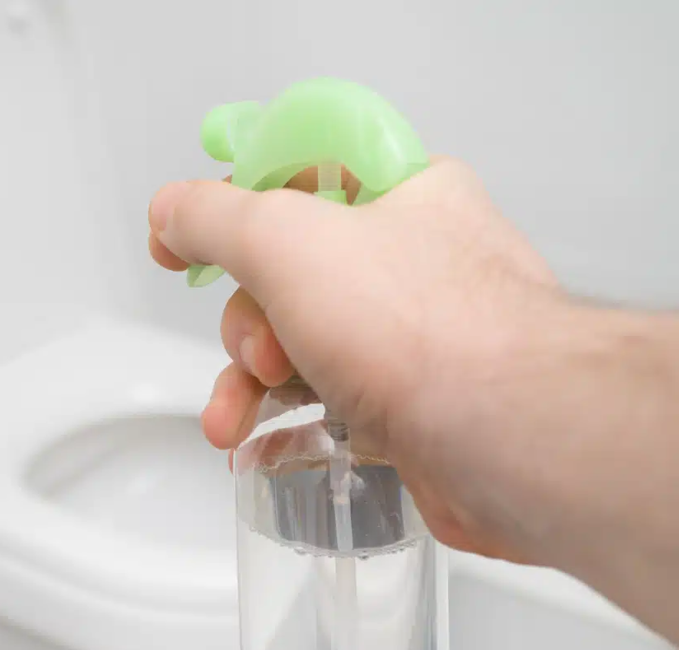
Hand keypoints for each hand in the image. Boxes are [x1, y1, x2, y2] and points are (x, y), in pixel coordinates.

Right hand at [148, 157, 560, 563]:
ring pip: (302, 344)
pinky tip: (253, 445)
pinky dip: (283, 422)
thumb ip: (217, 217)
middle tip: (261, 349)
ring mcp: (415, 338)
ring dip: (249, 380)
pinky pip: (327, 402)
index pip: (301, 175)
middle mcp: (413, 262)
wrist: (505, 442)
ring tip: (232, 416)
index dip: (235, 203)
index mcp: (403, 195)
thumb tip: (173, 211)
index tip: (183, 239)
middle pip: (288, 273)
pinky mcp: (412, 407)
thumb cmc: (423, 329)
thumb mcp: (288, 240)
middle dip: (249, 318)